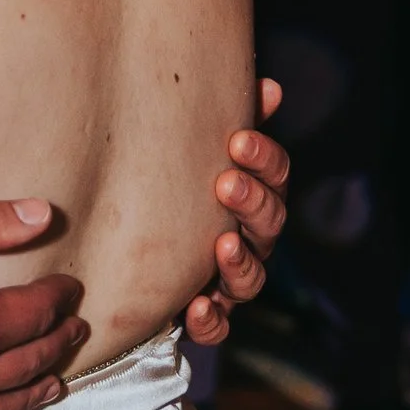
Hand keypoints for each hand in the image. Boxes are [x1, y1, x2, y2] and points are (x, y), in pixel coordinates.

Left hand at [185, 78, 289, 345]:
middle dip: (251, 201)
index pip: (275, 174)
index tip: (239, 139)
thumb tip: (268, 84)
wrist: (134, 253)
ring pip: (251, 277)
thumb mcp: (192, 150)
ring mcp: (230, 280)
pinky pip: (218, 325)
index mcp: (253, 194)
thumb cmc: (173, 186)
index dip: (263, 158)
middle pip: (269, 223)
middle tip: (227, 182)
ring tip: (222, 247)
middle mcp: (250, 238)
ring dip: (239, 261)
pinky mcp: (207, 315)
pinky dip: (211, 319)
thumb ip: (227, 118)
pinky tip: (197, 305)